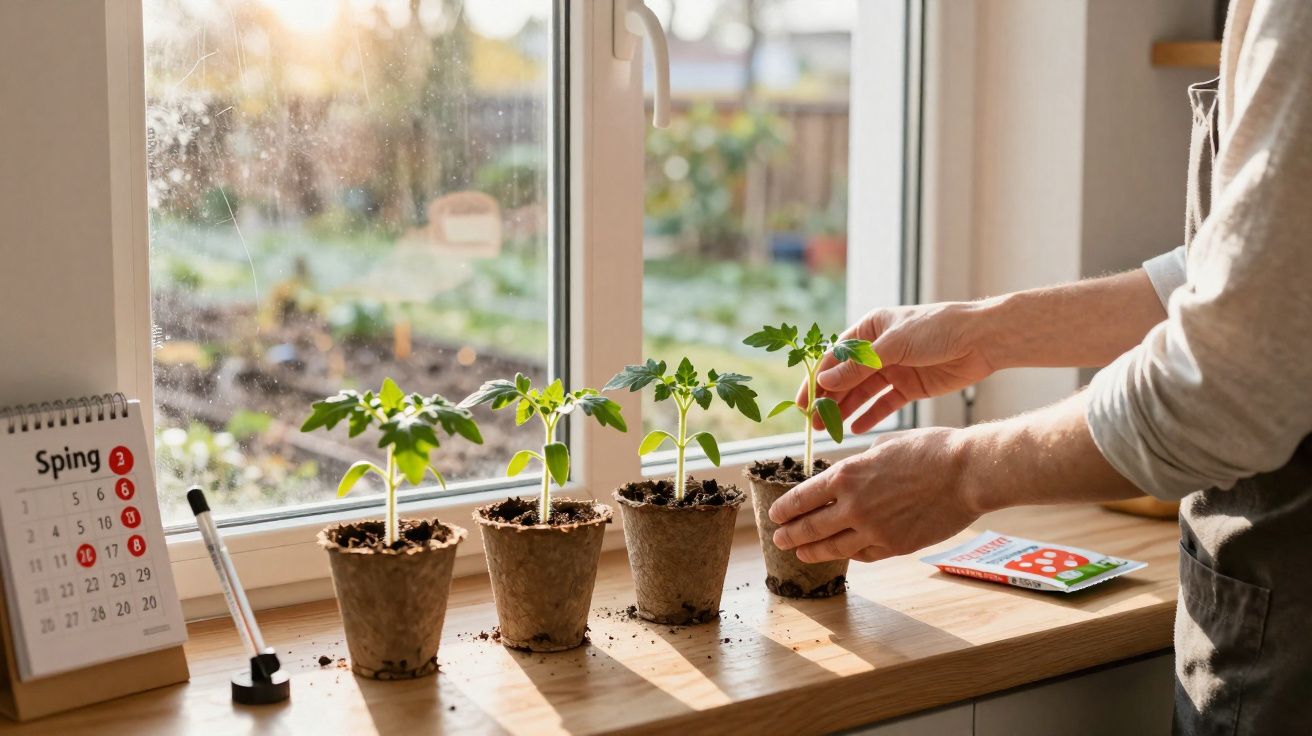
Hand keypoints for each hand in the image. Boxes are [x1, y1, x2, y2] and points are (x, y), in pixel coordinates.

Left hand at [768, 428, 982, 562]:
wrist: (967, 473)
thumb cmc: (930, 450)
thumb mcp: (884, 447)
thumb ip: (860, 467)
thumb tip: (848, 479)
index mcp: (847, 475)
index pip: (803, 497)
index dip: (786, 508)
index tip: (775, 514)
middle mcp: (854, 505)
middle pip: (811, 526)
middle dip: (790, 533)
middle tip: (777, 538)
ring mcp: (874, 530)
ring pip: (832, 547)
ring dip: (811, 551)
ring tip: (799, 553)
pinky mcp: (895, 546)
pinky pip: (863, 554)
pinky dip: (848, 553)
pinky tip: (841, 553)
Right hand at [797, 302, 996, 432]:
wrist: (981, 339)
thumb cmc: (937, 328)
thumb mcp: (893, 345)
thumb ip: (859, 367)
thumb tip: (825, 382)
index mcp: (869, 329)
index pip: (834, 358)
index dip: (817, 381)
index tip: (804, 403)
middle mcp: (877, 349)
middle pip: (846, 378)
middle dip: (828, 400)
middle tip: (814, 423)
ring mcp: (893, 369)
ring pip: (862, 393)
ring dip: (846, 410)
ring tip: (830, 430)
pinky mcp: (910, 387)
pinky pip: (884, 404)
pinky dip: (871, 416)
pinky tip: (857, 429)